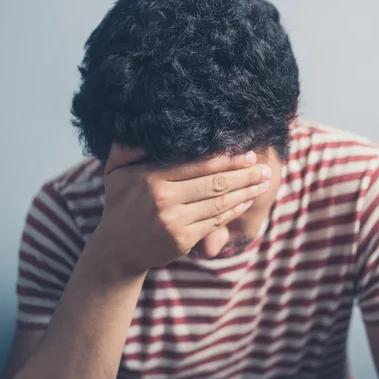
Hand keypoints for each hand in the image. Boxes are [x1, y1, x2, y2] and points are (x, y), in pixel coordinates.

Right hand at [91, 144, 270, 274]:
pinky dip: (234, 211)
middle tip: (264, 167)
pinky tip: (247, 201)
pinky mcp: (183, 239)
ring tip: (263, 182)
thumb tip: (143, 128)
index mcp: (150, 177)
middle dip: (244, 174)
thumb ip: (124, 148)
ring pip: (219, 203)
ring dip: (245, 192)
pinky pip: (215, 222)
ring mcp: (174, 221)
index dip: (226, 159)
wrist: (117, 250)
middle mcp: (164, 198)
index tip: (247, 153)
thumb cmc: (120, 205)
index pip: (197, 164)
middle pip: (214, 183)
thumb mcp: (114, 172)